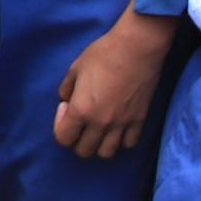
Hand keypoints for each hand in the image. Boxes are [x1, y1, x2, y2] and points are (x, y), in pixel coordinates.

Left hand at [54, 13, 177, 158]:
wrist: (137, 47)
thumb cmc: (104, 53)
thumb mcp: (76, 68)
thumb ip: (67, 88)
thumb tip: (66, 100)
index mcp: (82, 110)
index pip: (63, 139)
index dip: (60, 126)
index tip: (67, 108)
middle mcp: (101, 123)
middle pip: (84, 151)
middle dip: (77, 138)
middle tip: (81, 120)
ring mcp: (122, 124)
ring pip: (106, 153)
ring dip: (99, 144)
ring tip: (99, 127)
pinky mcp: (139, 120)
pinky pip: (129, 144)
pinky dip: (121, 140)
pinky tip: (118, 126)